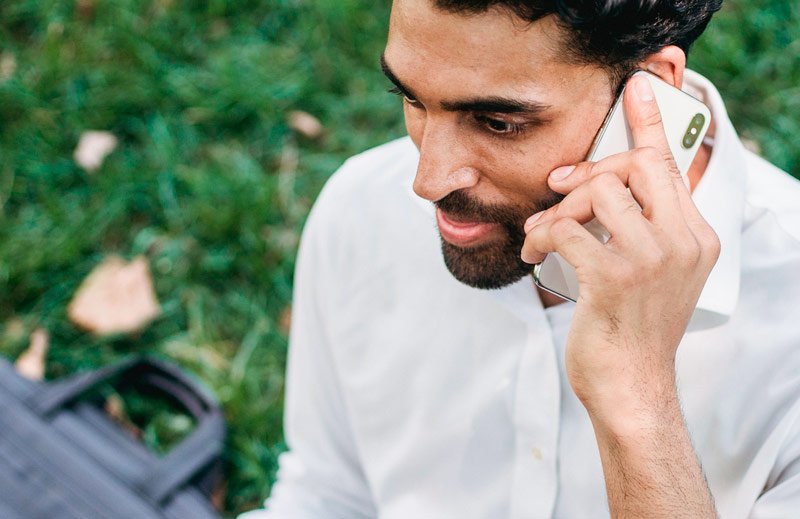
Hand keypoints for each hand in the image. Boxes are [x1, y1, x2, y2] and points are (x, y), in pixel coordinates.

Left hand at [520, 75, 719, 423]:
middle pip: (634, 167)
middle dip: (588, 172)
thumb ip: (639, 230)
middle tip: (557, 190)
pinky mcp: (613, 278)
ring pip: (597, 192)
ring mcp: (651, 260)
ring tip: (540, 237)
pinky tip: (532, 257)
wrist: (631, 388)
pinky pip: (564, 227)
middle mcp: (682, 243)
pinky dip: (539, 237)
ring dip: (556, 210)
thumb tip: (596, 189)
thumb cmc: (630, 330)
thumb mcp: (650, 275)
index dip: (650, 126)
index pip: (671, 166)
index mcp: (695, 238)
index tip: (636, 91)